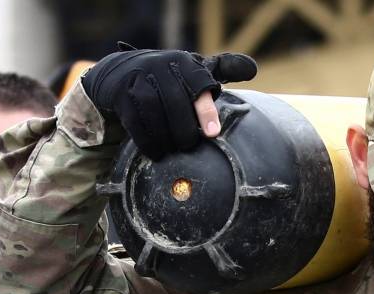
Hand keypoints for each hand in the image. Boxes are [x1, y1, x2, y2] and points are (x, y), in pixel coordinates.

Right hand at [81, 44, 256, 159]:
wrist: (121, 73)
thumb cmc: (168, 78)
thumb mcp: (193, 70)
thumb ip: (223, 69)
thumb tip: (252, 69)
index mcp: (184, 62)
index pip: (199, 86)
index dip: (206, 112)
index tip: (213, 134)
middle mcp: (162, 65)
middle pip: (177, 106)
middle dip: (184, 132)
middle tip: (188, 145)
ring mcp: (140, 78)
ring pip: (156, 115)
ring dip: (165, 138)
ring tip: (171, 150)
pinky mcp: (122, 94)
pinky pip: (137, 123)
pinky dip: (148, 142)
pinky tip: (155, 152)